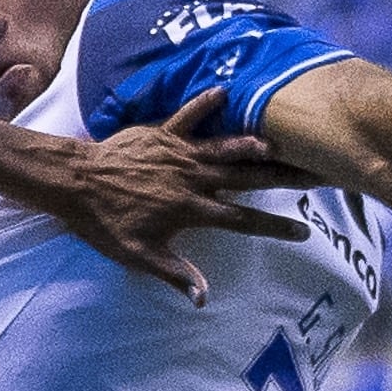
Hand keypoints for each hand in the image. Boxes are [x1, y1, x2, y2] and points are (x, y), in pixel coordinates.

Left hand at [36, 87, 313, 302]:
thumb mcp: (138, 255)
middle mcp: (193, 178)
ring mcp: (179, 152)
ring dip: (254, 143)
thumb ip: (175, 274)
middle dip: (283, 177)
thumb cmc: (104, 223)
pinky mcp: (162, 134)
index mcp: (191, 210)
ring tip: (283, 140)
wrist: (75, 182)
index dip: (275, 228)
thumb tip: (204, 299)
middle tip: (316, 173)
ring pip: (226, 146)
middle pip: (247, 178)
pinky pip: (189, 116)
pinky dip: (205, 103)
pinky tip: (225, 91)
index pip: (243, 221)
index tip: (303, 233)